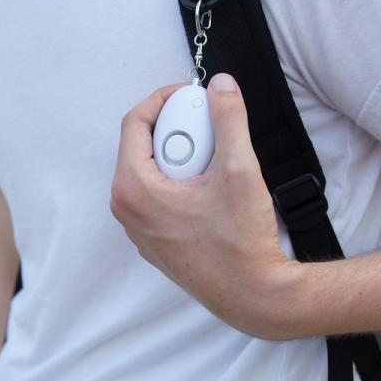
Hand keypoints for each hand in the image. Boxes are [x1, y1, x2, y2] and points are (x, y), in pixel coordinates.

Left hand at [110, 74, 299, 338]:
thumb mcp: (239, 169)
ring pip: (152, 172)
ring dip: (182, 156)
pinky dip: (182, 183)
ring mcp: (138, 229)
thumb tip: (221, 84)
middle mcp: (126, 210)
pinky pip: (159, 196)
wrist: (254, 295)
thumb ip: (228, 119)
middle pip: (143, 146)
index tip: (192, 94)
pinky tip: (213, 189)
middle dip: (178, 130)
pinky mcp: (154, 241)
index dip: (163, 99)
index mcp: (133, 188)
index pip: (134, 123)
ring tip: (216, 161)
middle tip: (212, 129)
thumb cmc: (241, 241)